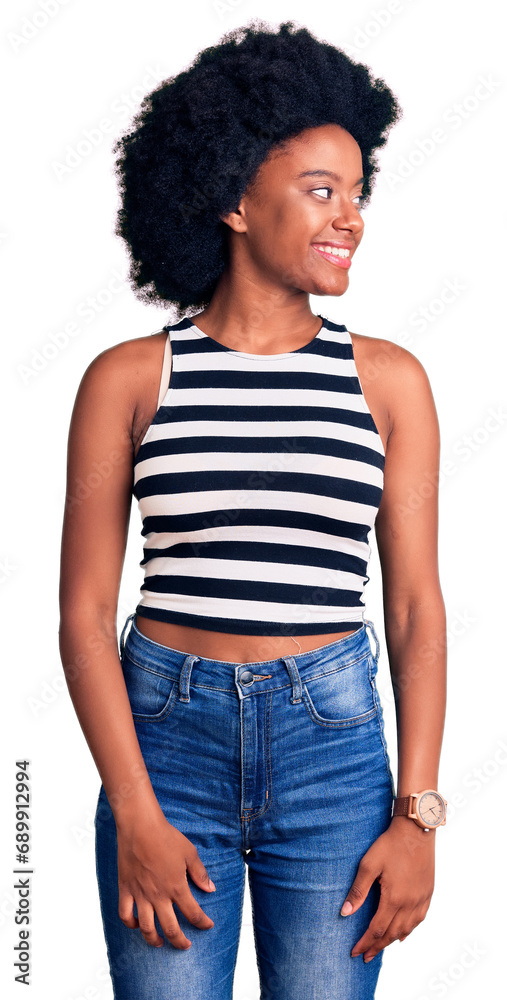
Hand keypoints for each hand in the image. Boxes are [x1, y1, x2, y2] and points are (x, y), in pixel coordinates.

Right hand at [116, 807, 215, 949]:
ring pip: (146, 928)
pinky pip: (125, 914)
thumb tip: (211, 889)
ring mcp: (140, 894)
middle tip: (185, 946)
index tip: (207, 925)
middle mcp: (158, 895)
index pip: (193, 913)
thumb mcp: (189, 852)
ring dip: (154, 940)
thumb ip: (200, 873)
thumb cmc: (166, 836)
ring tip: (160, 943)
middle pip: (170, 928)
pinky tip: (137, 925)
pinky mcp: (126, 889)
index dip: (202, 923)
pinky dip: (130, 924)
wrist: (140, 826)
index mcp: (176, 887)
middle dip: (180, 941)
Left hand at [340, 817, 434, 961]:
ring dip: (392, 941)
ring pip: (406, 929)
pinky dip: (409, 930)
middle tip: (365, 956)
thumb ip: (358, 891)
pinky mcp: (428, 892)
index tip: (355, 953)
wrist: (417, 830)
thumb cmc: (390, 844)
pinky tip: (403, 934)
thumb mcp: (369, 864)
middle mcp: (410, 903)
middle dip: (377, 947)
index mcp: (394, 898)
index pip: (377, 930)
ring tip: (380, 947)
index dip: (365, 943)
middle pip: (392, 934)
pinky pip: (419, 919)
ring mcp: (421, 899)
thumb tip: (344, 913)